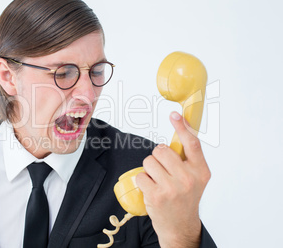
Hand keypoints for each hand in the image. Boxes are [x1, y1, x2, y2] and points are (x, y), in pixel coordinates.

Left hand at [136, 111, 210, 247]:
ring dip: (149, 169)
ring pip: (149, 161)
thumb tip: (178, 133)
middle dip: (158, 157)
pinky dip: (142, 181)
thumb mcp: (195, 179)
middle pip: (162, 149)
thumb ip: (188, 159)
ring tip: (158, 181)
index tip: (175, 114)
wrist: (180, 226)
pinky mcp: (157, 195)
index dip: (182, 126)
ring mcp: (172, 188)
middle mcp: (189, 178)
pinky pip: (141, 176)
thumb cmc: (185, 199)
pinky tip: (151, 190)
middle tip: (163, 170)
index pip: (192, 143)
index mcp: (201, 171)